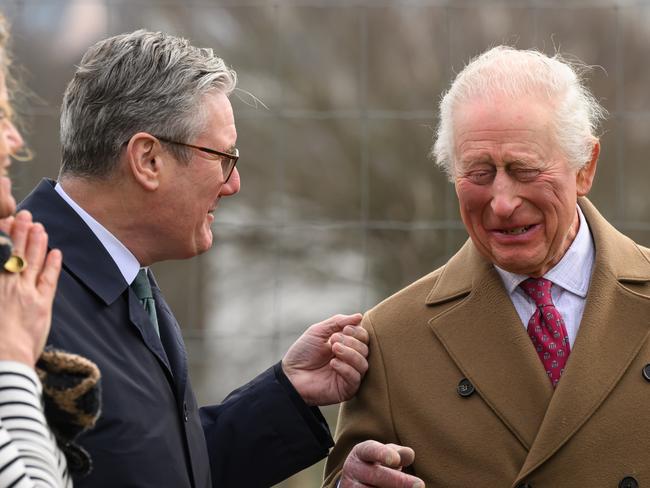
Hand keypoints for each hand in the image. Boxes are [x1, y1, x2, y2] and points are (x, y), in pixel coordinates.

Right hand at [0, 210, 62, 365]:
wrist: (2, 362)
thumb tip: (2, 277)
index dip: (3, 237)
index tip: (6, 222)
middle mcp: (6, 285)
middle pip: (13, 252)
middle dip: (20, 232)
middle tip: (25, 215)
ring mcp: (25, 293)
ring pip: (32, 262)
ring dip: (36, 242)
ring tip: (40, 227)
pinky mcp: (42, 305)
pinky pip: (48, 279)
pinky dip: (52, 264)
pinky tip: (55, 252)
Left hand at [282, 313, 367, 405]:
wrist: (290, 375)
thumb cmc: (303, 352)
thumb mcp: (318, 331)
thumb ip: (338, 322)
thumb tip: (359, 316)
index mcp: (346, 345)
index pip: (364, 337)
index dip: (358, 331)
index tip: (345, 329)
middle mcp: (350, 360)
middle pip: (365, 349)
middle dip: (351, 342)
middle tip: (333, 340)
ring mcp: (349, 374)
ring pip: (363, 363)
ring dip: (350, 353)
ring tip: (334, 349)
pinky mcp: (346, 389)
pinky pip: (355, 378)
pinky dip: (346, 368)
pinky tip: (333, 363)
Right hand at [340, 440, 423, 487]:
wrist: (358, 483)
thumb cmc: (377, 466)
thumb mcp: (386, 456)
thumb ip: (398, 453)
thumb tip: (409, 454)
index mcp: (361, 452)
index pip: (370, 450)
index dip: (382, 454)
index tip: (396, 459)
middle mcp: (353, 469)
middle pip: (376, 475)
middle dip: (398, 481)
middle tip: (420, 485)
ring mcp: (351, 487)